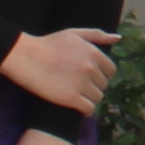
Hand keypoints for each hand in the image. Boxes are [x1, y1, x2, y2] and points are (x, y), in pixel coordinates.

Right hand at [5, 26, 119, 115]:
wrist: (26, 57)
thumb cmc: (48, 44)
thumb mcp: (73, 34)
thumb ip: (97, 35)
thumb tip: (118, 38)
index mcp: (93, 53)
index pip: (111, 70)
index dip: (101, 74)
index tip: (89, 76)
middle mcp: (91, 68)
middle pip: (104, 85)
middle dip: (94, 85)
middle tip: (79, 85)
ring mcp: (81, 83)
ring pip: (98, 97)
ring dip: (89, 98)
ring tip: (76, 95)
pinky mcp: (71, 98)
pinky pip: (89, 109)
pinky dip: (85, 110)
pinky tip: (76, 106)